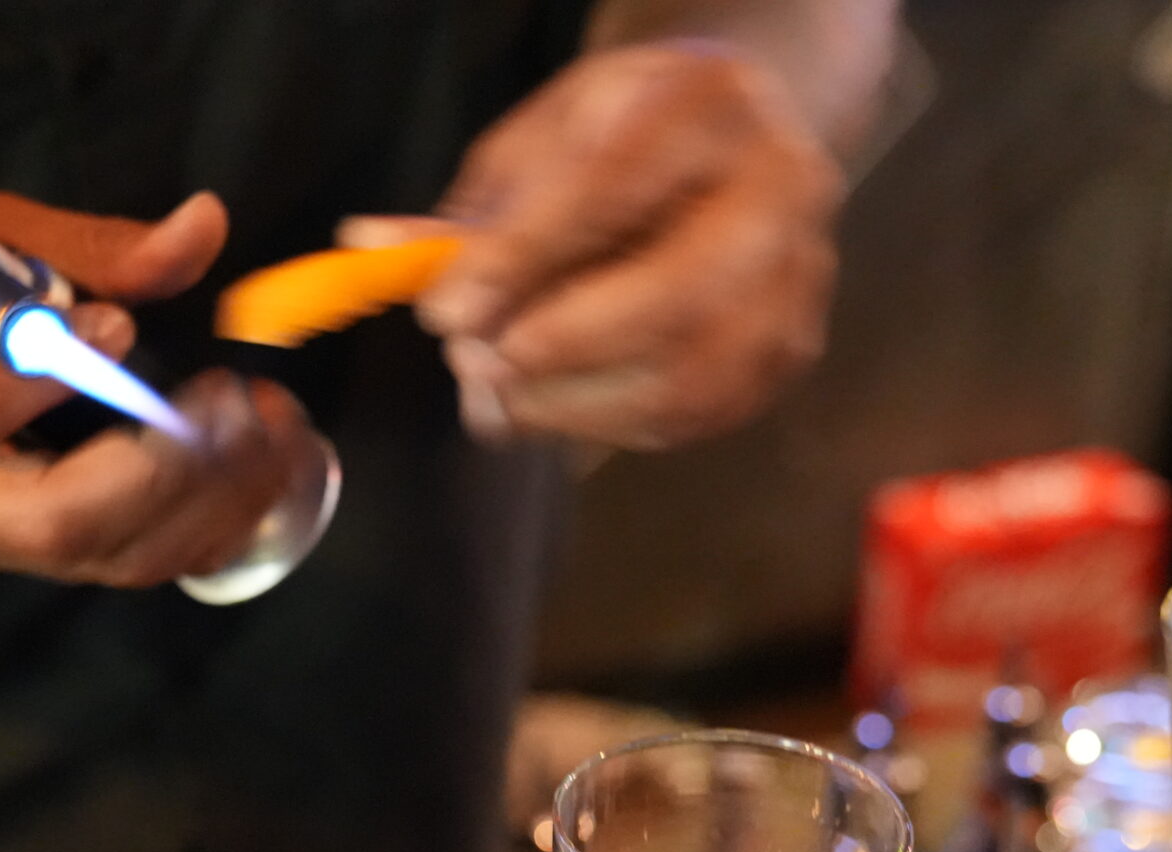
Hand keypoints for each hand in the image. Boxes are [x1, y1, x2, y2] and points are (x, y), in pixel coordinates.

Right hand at [0, 190, 306, 588]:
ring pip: (114, 557)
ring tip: (270, 427)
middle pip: (56, 519)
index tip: (121, 323)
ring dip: (215, 497)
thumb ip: (93, 247)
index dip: (51, 371)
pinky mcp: (54, 563)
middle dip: (165, 466)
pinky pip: (147, 566)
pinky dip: (222, 522)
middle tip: (233, 401)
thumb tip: (204, 226)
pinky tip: (264, 466)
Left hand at [360, 42, 842, 450]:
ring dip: (578, 405)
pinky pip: (699, 416)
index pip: (613, 190)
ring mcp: (799, 281)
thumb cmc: (631, 133)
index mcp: (714, 104)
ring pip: (693, 375)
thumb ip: (477, 205)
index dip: (521, 260)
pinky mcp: (791, 351)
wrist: (746, 142)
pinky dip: (613, 427)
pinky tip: (553, 408)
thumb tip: (372, 248)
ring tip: (498, 398)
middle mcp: (781, 191)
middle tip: (474, 366)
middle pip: (676, 295)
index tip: (442, 312)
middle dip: (560, 346)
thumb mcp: (549, 136)